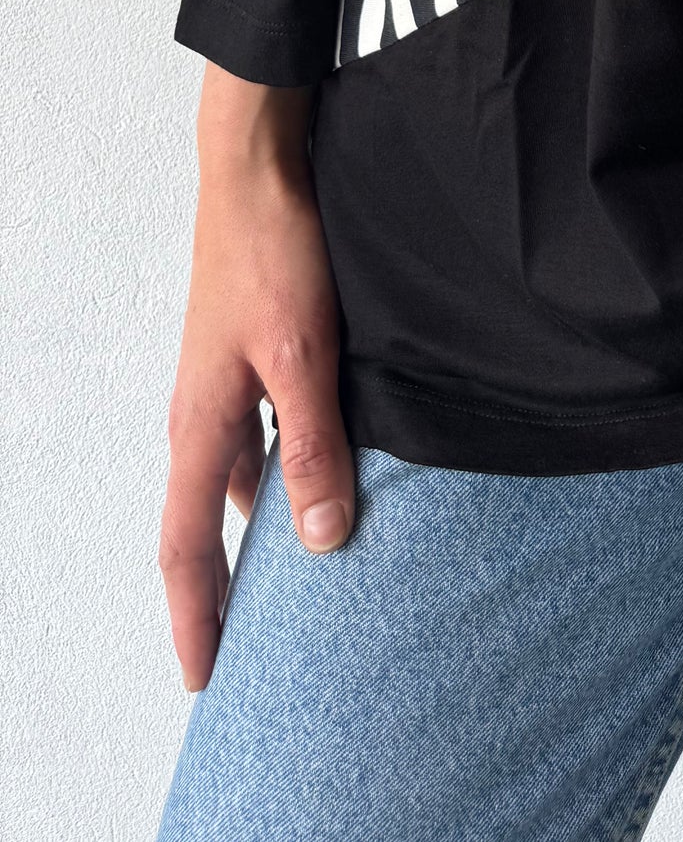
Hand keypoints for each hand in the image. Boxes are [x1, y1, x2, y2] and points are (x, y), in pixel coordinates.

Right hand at [160, 68, 355, 691]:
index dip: (199, 617)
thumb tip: (322, 541)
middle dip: (227, 589)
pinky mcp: (254, 355)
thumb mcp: (303, 354)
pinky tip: (328, 479)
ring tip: (301, 578)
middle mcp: (204, 415)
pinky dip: (287, 473)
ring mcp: (225, 384)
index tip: (207, 679)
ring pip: (241, 481)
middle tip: (254, 649)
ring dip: (263, 529)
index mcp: (201, 426)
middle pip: (209, 524)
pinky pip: (264, 438)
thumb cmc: (273, 252)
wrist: (260, 167)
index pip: (190, 547)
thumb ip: (316, 446)